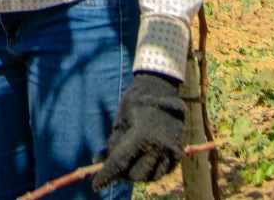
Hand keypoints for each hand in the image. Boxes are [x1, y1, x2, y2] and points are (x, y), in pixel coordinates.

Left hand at [90, 71, 184, 188]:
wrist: (161, 87)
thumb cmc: (135, 101)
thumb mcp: (120, 120)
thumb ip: (112, 143)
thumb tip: (98, 162)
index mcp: (141, 135)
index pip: (119, 163)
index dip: (106, 175)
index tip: (95, 185)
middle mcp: (158, 145)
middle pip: (136, 174)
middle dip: (123, 174)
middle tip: (115, 168)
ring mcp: (170, 149)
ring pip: (151, 176)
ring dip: (138, 174)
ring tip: (129, 165)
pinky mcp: (178, 150)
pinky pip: (164, 171)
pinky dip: (152, 171)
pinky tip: (143, 163)